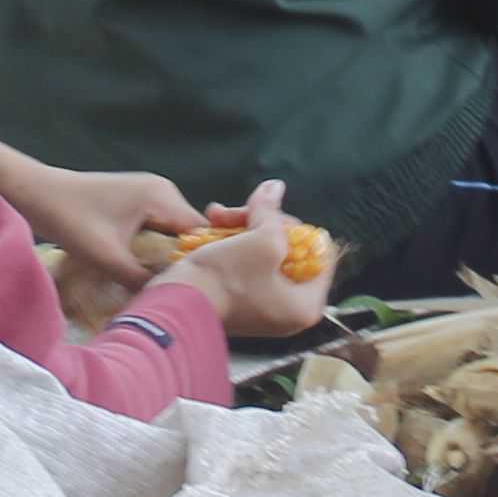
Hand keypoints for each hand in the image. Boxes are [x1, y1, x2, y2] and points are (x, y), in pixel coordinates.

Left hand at [7, 160, 207, 294]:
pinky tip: (142, 271)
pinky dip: (151, 249)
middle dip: (182, 261)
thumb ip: (141, 281)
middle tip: (178, 292)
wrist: (36, 194)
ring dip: (164, 257)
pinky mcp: (134, 202)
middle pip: (187, 233)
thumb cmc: (70, 220)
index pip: (199, 231)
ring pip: (170, 233)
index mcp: (160, 196)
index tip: (197, 289)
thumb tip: (167, 302)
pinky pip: (155, 229)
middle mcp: (161, 190)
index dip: (200, 261)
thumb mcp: (108, 258)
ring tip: (160, 285)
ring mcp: (148, 193)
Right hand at [174, 179, 333, 338]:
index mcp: (306, 305)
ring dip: (241, 227)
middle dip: (262, 223)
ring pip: (263, 252)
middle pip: (290, 250)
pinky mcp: (240, 300)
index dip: (298, 229)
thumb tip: (275, 186)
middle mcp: (289, 310)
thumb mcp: (261, 240)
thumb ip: (273, 212)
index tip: (274, 218)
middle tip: (242, 210)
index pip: (321, 255)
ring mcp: (264, 306)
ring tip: (216, 214)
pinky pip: (246, 264)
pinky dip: (231, 243)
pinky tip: (212, 224)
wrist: (176, 307)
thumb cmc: (227, 279)